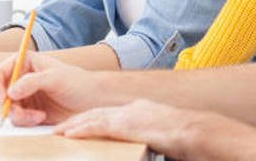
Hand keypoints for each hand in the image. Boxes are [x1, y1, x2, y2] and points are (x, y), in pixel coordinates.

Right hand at [0, 52, 107, 126]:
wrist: (93, 100)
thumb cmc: (79, 82)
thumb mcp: (55, 78)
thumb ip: (32, 82)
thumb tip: (11, 91)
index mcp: (26, 63)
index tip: (2, 98)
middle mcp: (22, 79)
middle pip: (0, 94)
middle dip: (8, 106)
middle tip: (19, 112)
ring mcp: (26, 96)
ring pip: (8, 109)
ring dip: (20, 116)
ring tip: (37, 116)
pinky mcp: (30, 111)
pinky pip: (18, 119)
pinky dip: (26, 121)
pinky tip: (41, 117)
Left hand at [55, 99, 203, 157]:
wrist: (197, 132)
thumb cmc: (188, 139)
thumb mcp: (164, 137)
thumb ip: (150, 138)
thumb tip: (148, 146)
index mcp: (141, 111)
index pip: (111, 114)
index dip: (92, 119)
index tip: (79, 125)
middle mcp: (132, 109)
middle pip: (98, 113)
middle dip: (78, 120)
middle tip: (61, 128)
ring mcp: (129, 114)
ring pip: (93, 117)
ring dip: (74, 125)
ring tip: (58, 132)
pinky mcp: (127, 124)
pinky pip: (98, 126)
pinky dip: (81, 129)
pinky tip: (69, 135)